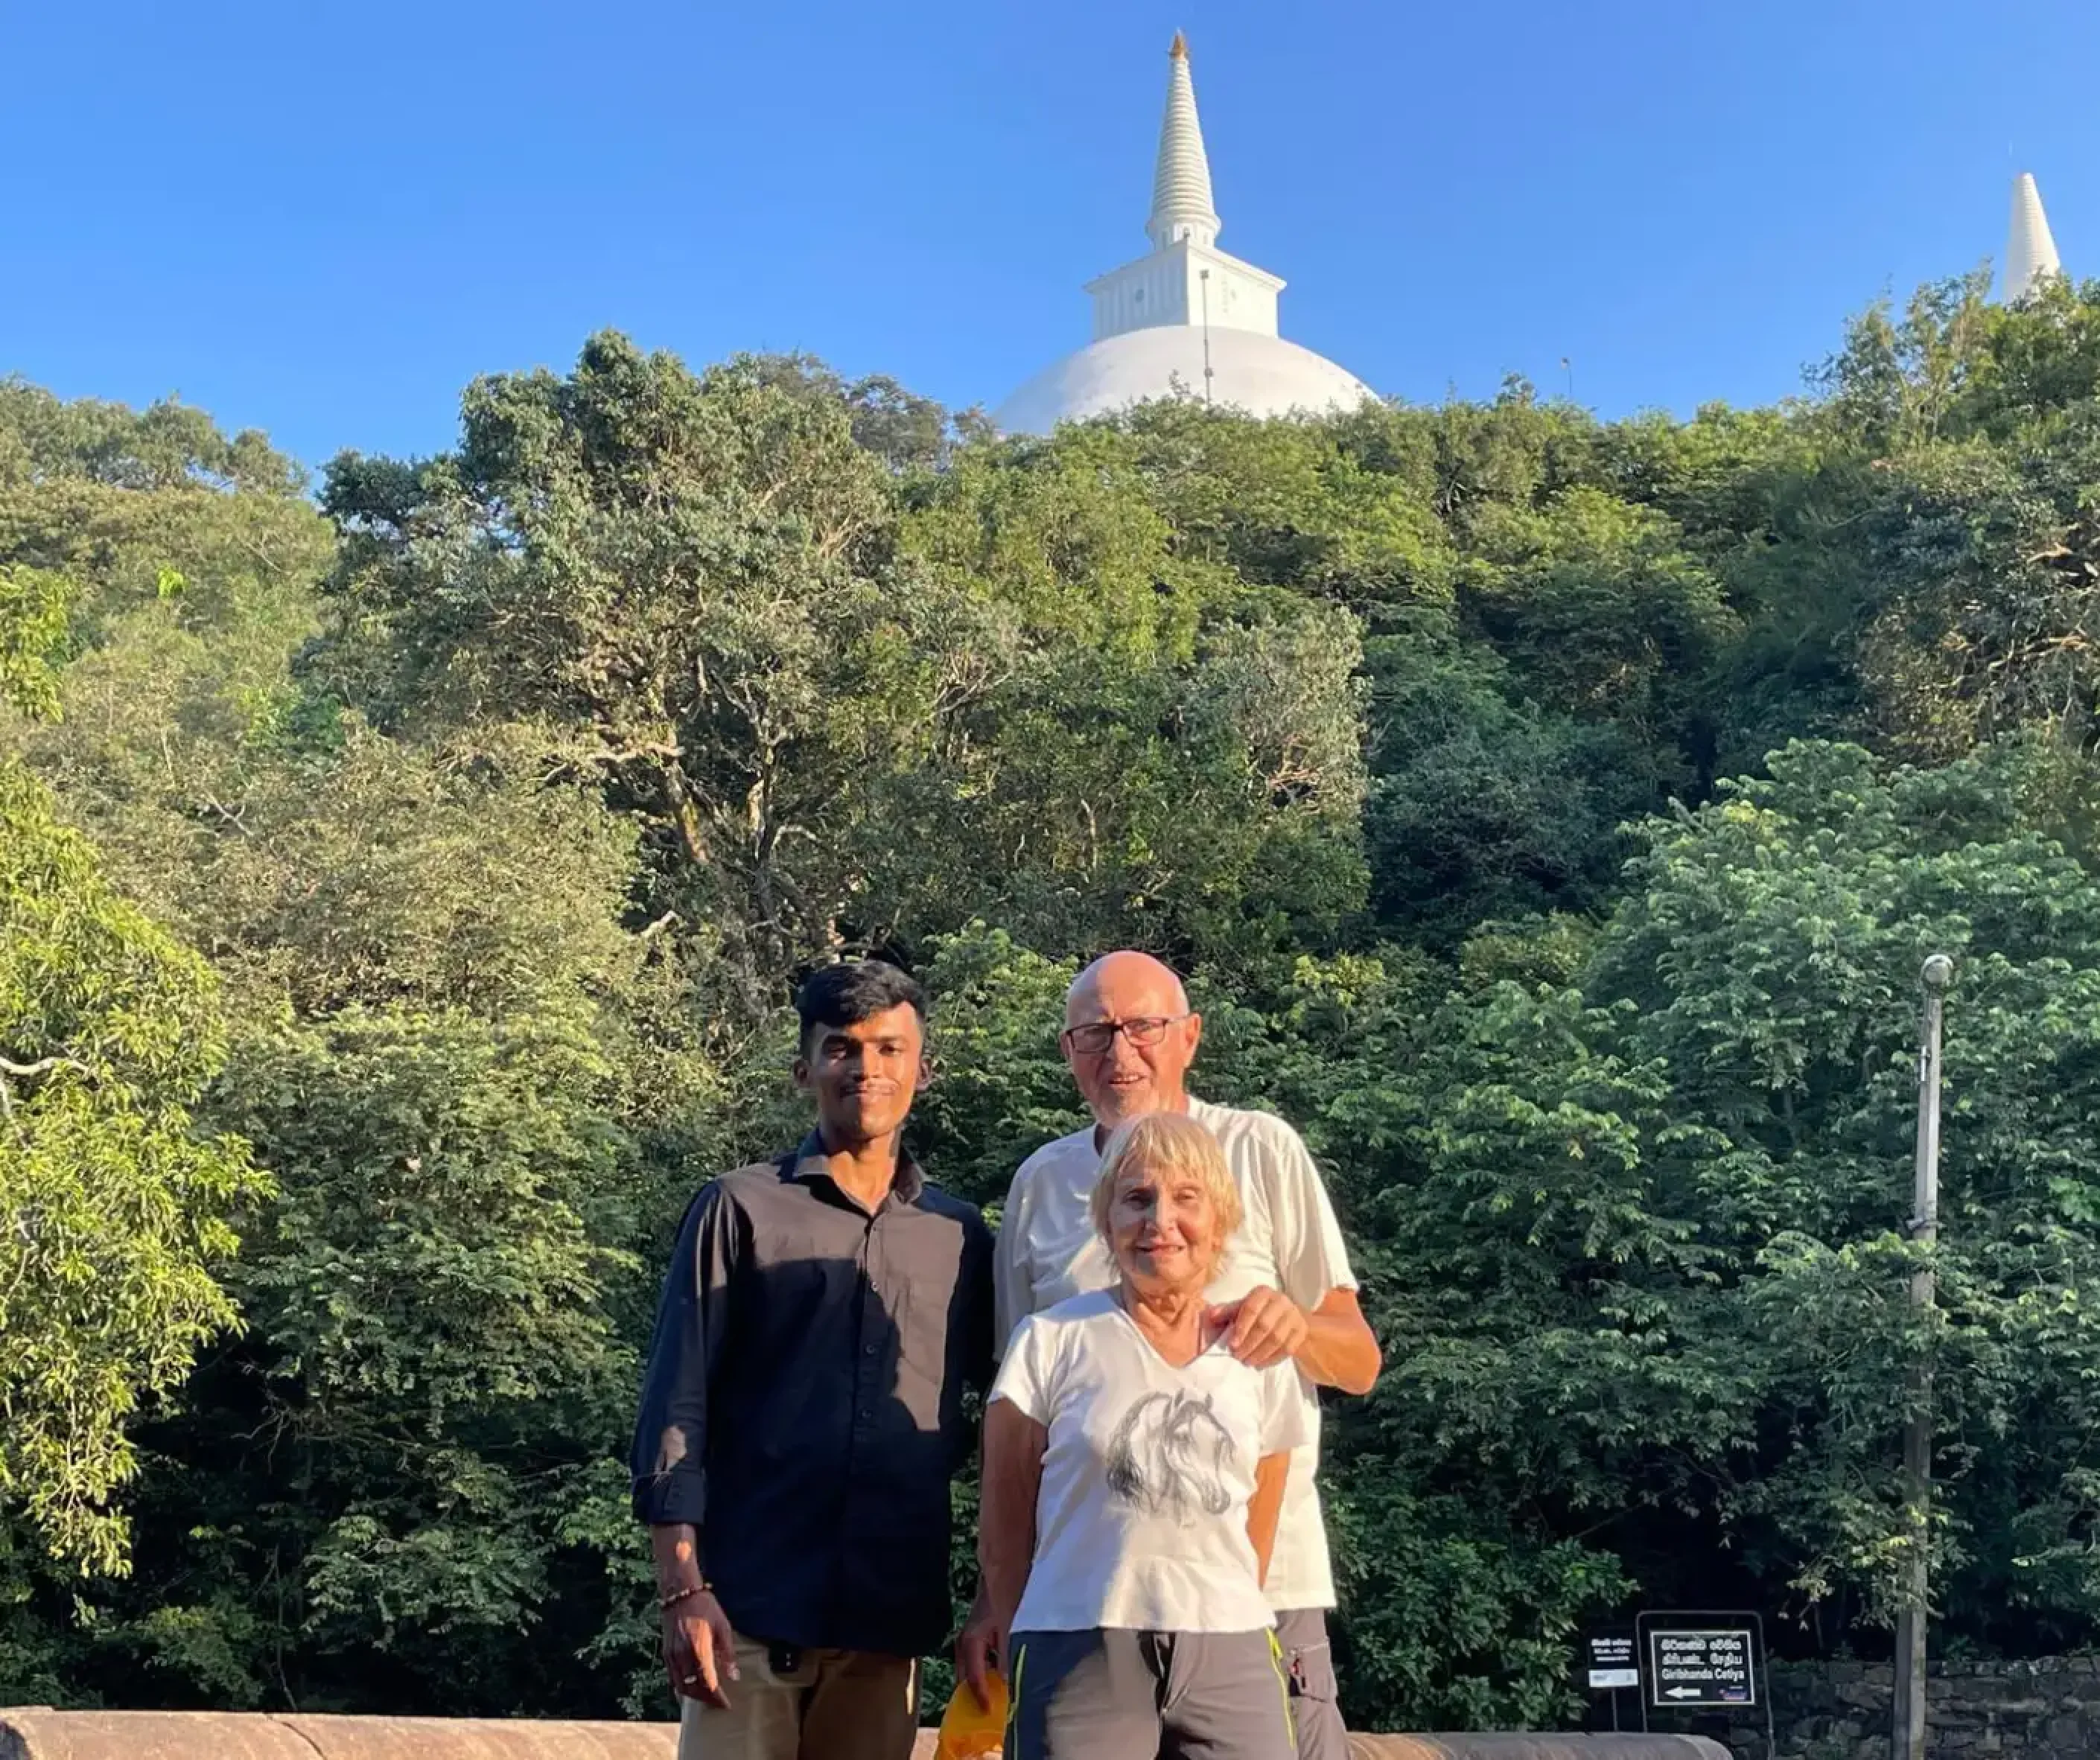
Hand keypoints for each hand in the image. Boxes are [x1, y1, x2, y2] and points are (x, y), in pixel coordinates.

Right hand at [662, 1589, 738, 1708]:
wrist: (680, 1594)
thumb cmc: (705, 1607)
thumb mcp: (723, 1627)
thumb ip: (728, 1653)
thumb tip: (734, 1676)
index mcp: (699, 1651)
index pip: (707, 1683)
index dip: (716, 1697)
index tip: (725, 1704)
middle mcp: (682, 1657)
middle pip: (692, 1689)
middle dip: (705, 1699)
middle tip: (717, 1702)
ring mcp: (672, 1657)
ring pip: (680, 1686)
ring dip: (693, 1696)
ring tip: (706, 1697)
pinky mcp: (666, 1654)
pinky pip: (673, 1678)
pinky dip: (682, 1687)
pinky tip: (690, 1686)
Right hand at [956, 1592, 1010, 1712]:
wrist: (993, 1587)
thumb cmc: (1001, 1605)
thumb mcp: (1005, 1632)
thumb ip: (1003, 1658)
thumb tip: (1004, 1682)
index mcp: (971, 1643)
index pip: (974, 1677)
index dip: (981, 1696)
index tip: (988, 1711)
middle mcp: (961, 1646)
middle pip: (964, 1679)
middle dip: (973, 1697)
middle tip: (986, 1712)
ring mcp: (961, 1646)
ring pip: (964, 1675)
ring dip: (974, 1688)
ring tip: (987, 1703)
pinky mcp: (965, 1645)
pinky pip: (968, 1667)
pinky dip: (976, 1678)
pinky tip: (988, 1685)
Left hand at [1206, 1285, 1309, 1370]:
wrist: (1287, 1314)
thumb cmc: (1259, 1311)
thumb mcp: (1242, 1307)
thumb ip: (1227, 1311)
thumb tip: (1211, 1315)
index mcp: (1263, 1293)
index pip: (1251, 1309)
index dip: (1241, 1328)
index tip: (1232, 1345)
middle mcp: (1281, 1301)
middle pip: (1265, 1326)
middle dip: (1249, 1344)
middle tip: (1238, 1356)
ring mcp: (1294, 1316)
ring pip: (1277, 1339)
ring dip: (1260, 1354)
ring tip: (1248, 1362)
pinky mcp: (1301, 1331)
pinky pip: (1288, 1349)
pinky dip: (1272, 1359)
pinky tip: (1261, 1364)